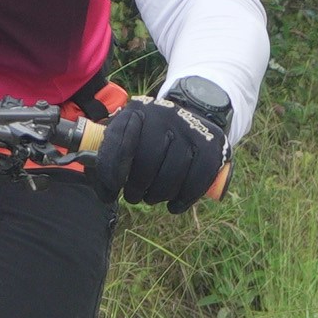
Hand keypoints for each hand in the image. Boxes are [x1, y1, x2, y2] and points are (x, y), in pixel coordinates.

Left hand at [91, 87, 228, 210]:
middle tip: (135, 196)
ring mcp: (190, 128)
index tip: (113, 188)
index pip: (118, 141)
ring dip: (159, 195)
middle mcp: (164, 115)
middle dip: (138, 188)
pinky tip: (173, 205)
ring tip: (152, 198)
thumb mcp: (126, 136)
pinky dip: (184, 198)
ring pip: (173, 173)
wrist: (191, 119)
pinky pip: (198, 179)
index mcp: (136, 112)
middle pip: (148, 161)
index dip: (111, 170)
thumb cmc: (149, 137)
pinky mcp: (212, 144)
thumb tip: (105, 192)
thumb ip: (108, 159)